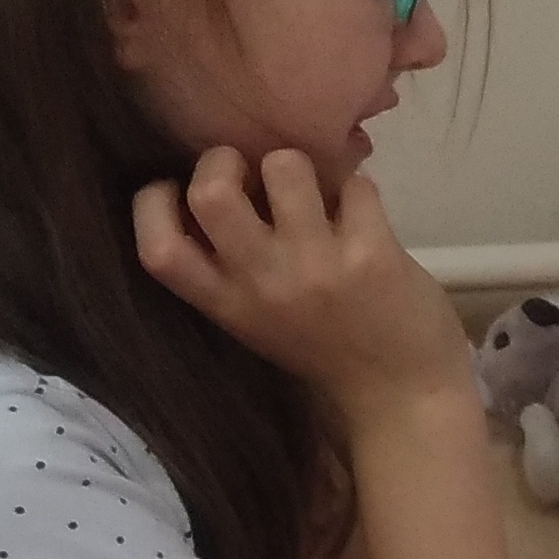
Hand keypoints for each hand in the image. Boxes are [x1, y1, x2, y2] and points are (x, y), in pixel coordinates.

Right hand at [133, 147, 474, 424]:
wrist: (404, 399)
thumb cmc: (328, 351)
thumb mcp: (258, 321)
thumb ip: (231, 269)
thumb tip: (216, 185)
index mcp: (227, 304)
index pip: (158, 249)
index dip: (154, 204)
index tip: (176, 189)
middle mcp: (263, 284)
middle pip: (211, 193)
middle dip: (224, 159)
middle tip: (250, 171)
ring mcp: (316, 267)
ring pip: (285, 166)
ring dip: (301, 164)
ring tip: (317, 190)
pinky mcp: (371, 255)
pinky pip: (354, 185)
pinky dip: (359, 189)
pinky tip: (363, 215)